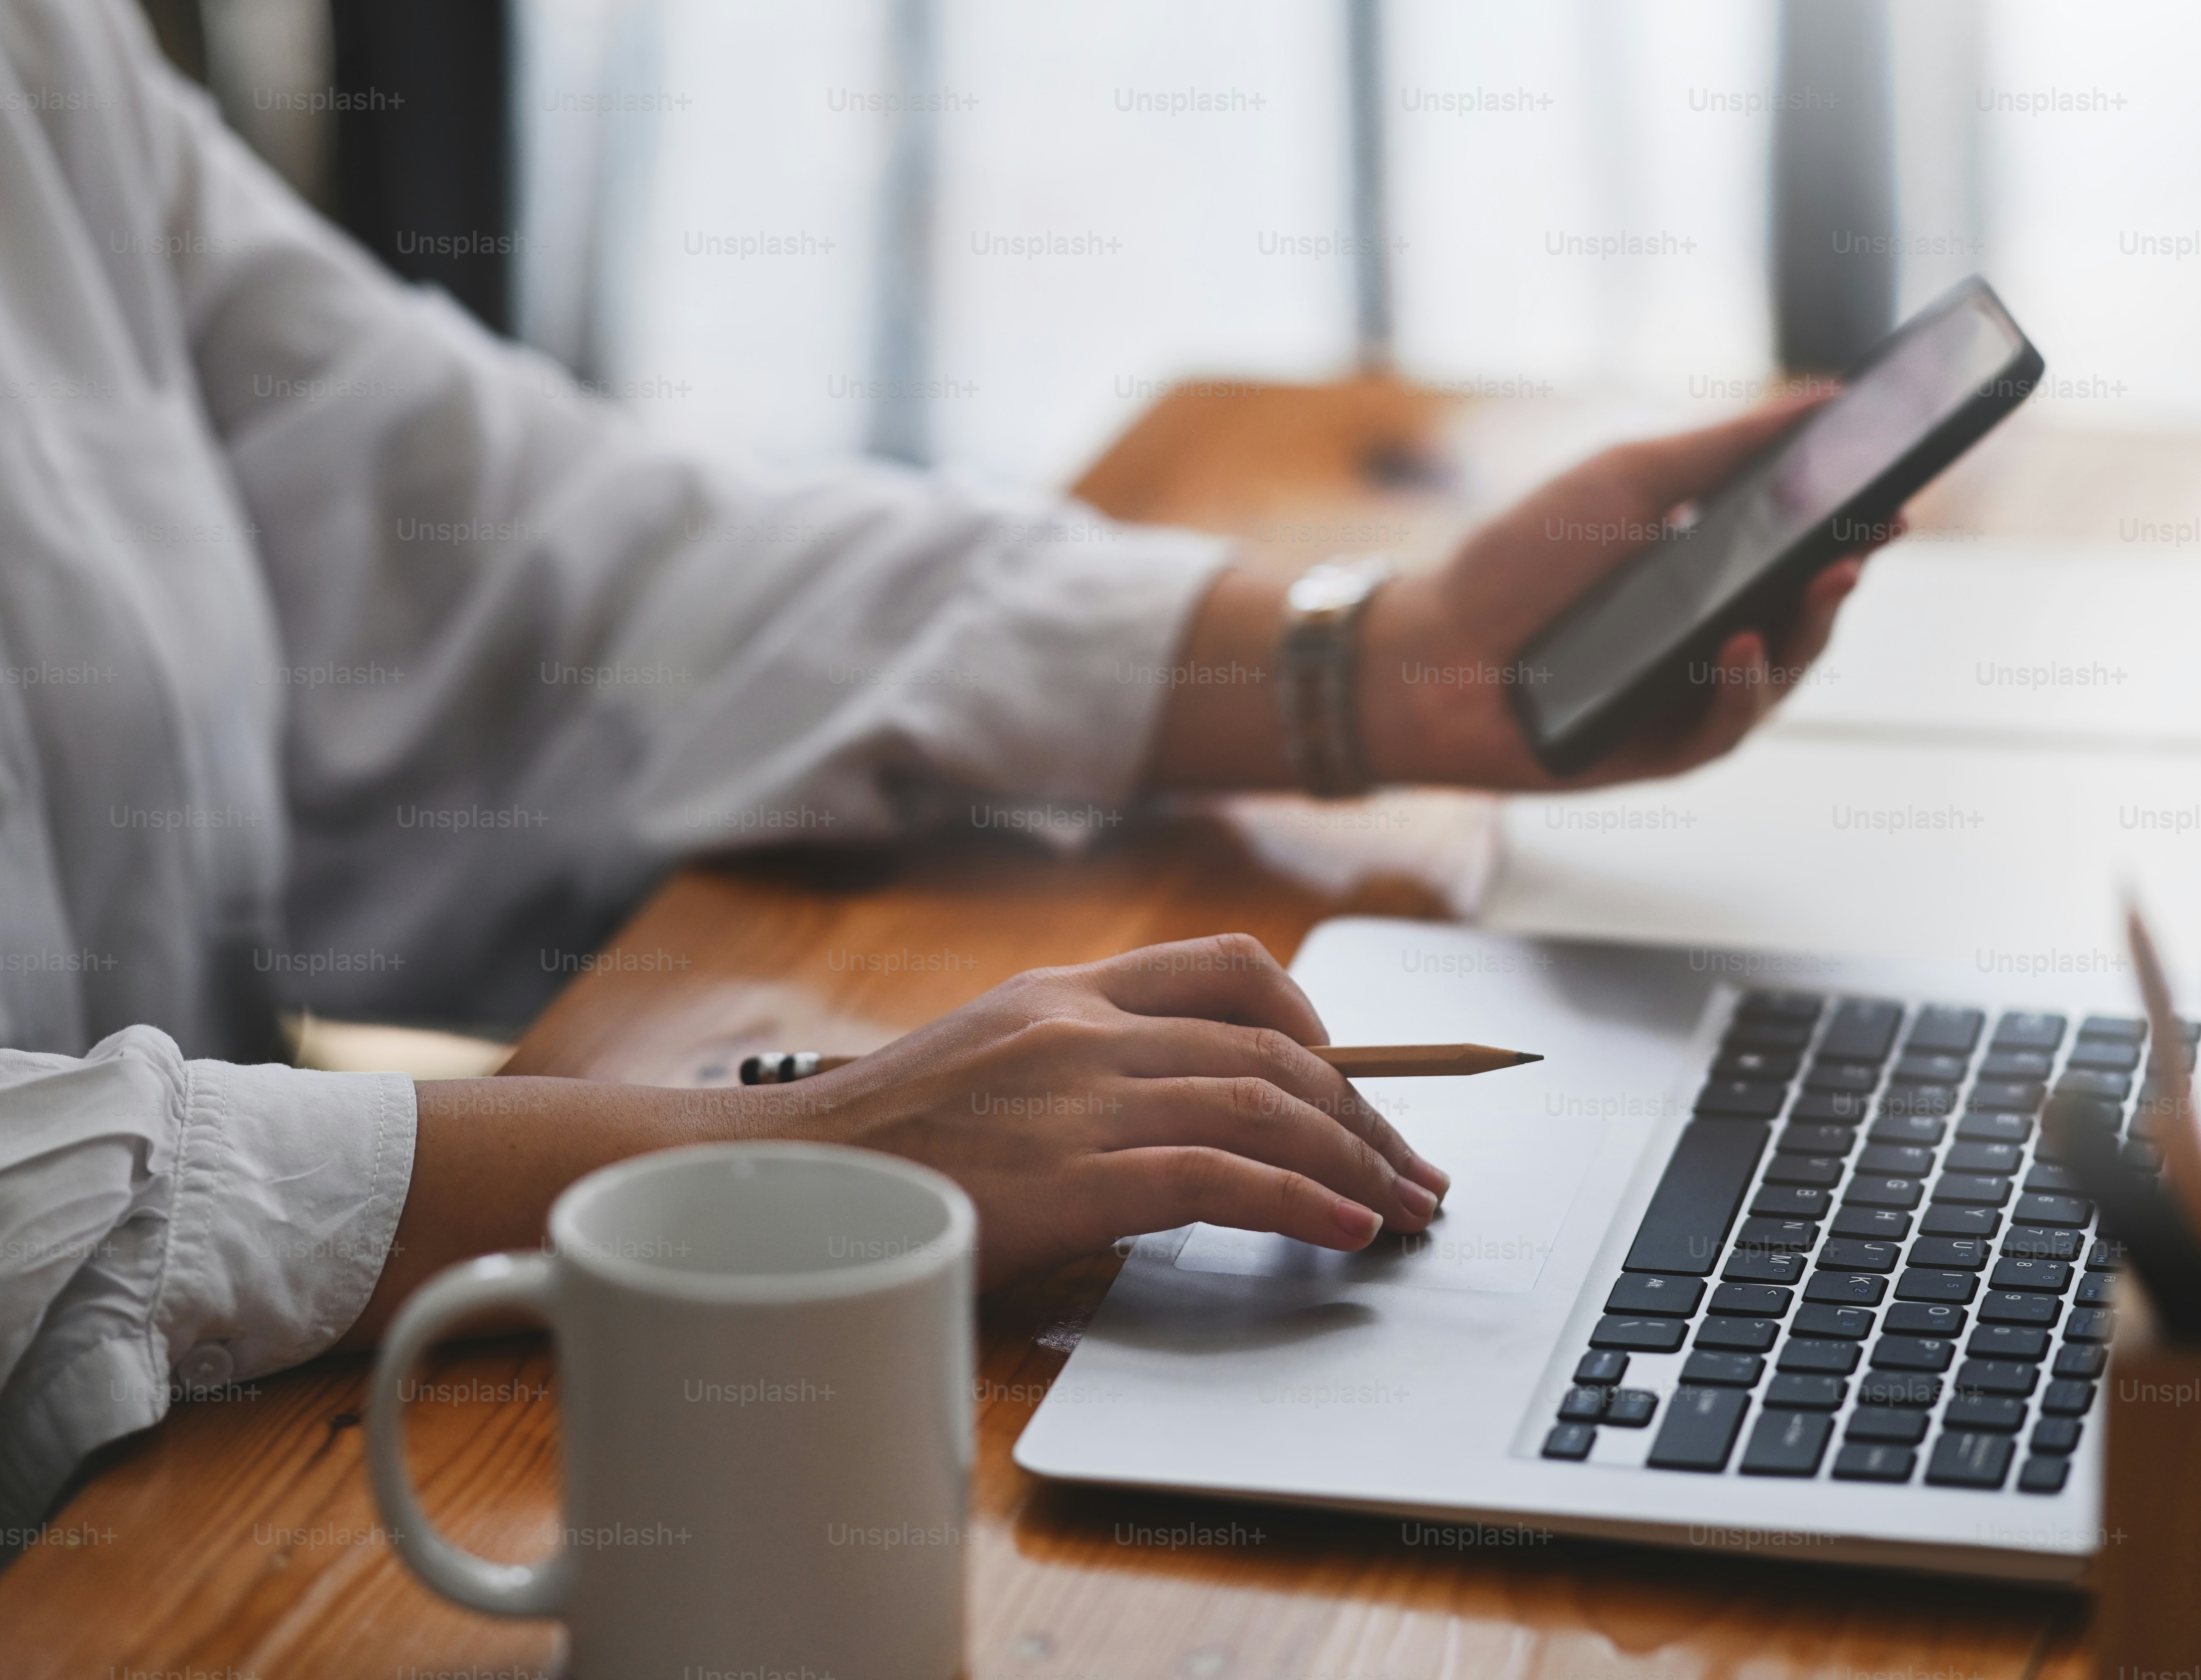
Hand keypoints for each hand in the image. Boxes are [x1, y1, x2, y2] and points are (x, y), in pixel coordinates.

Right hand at [791, 933, 1448, 1284]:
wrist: (783, 1183)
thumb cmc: (881, 1147)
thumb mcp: (987, 1072)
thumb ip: (1080, 1076)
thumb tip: (1179, 1129)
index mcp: (1062, 993)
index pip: (1229, 969)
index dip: (1317, 1022)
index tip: (1358, 1084)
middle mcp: (1082, 1029)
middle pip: (1273, 1049)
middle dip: (1367, 1114)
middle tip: (1417, 1171)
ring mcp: (1078, 1097)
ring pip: (1267, 1107)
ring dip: (1358, 1163)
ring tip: (1405, 1209)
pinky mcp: (1073, 1176)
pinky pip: (1225, 1178)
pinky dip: (1302, 1204)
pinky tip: (1344, 1231)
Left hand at [1358, 392, 1884, 788]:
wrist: (1427, 649)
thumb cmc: (1518, 558)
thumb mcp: (1629, 479)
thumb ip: (1728, 445)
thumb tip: (1827, 395)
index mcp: (1709, 567)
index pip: (1805, 549)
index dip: (1857, 528)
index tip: (1899, 499)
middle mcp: (1708, 634)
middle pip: (1806, 615)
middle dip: (1842, 580)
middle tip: (1863, 546)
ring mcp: (1688, 697)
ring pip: (1781, 675)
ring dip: (1806, 631)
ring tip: (1816, 584)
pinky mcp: (1662, 752)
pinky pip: (1725, 728)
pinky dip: (1739, 688)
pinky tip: (1736, 648)